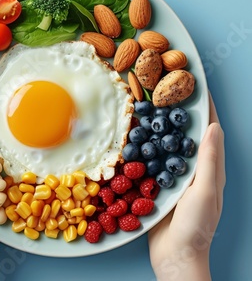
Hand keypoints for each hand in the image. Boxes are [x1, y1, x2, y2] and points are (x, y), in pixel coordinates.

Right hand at [148, 94, 224, 280]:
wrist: (175, 256)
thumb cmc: (195, 226)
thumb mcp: (204, 192)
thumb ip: (207, 161)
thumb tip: (212, 127)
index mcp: (208, 168)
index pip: (208, 131)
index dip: (204, 107)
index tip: (196, 84)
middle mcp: (190, 169)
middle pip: (184, 133)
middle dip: (176, 111)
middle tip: (163, 89)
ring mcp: (171, 178)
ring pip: (163, 145)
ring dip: (155, 126)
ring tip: (144, 106)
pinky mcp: (154, 186)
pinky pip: (147, 162)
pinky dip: (140, 147)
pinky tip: (128, 138)